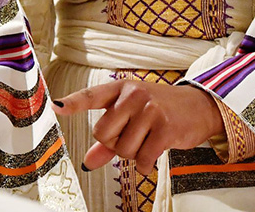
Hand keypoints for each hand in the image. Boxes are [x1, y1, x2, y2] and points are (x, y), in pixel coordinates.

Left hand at [54, 81, 223, 174]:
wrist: (199, 106)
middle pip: (102, 134)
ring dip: (133, 155)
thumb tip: (87, 161)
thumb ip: (109, 139)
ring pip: (122, 149)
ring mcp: (150, 109)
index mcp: (121, 89)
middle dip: (114, 144)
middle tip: (132, 138)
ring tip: (147, 141)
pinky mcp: (165, 127)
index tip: (55, 106)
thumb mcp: (133, 116)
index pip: (91, 96)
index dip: (72, 103)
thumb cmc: (160, 110)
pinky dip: (146, 165)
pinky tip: (154, 156)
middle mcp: (133, 95)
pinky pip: (143, 158)